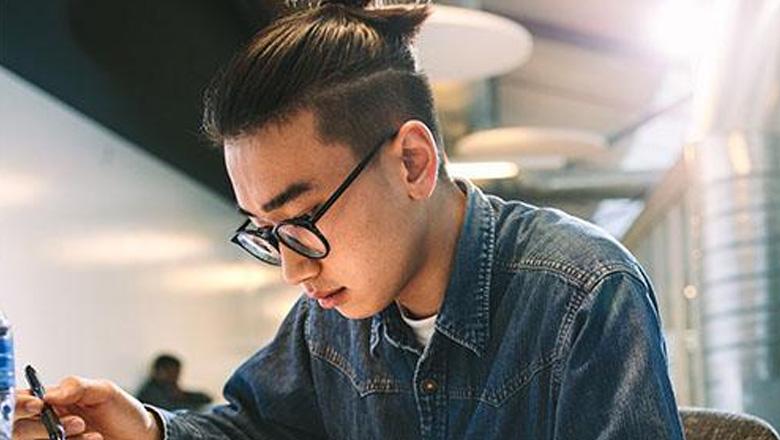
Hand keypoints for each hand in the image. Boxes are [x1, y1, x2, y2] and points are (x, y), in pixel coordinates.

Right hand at [13, 376, 160, 439]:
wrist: (141, 435)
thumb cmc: (122, 410)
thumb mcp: (104, 391)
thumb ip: (77, 387)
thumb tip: (49, 394)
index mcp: (53, 400)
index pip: (22, 401)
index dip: (21, 403)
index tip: (39, 405)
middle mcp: (48, 422)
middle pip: (21, 428)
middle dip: (43, 426)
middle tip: (77, 423)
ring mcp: (55, 439)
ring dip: (62, 438)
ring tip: (92, 433)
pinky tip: (95, 439)